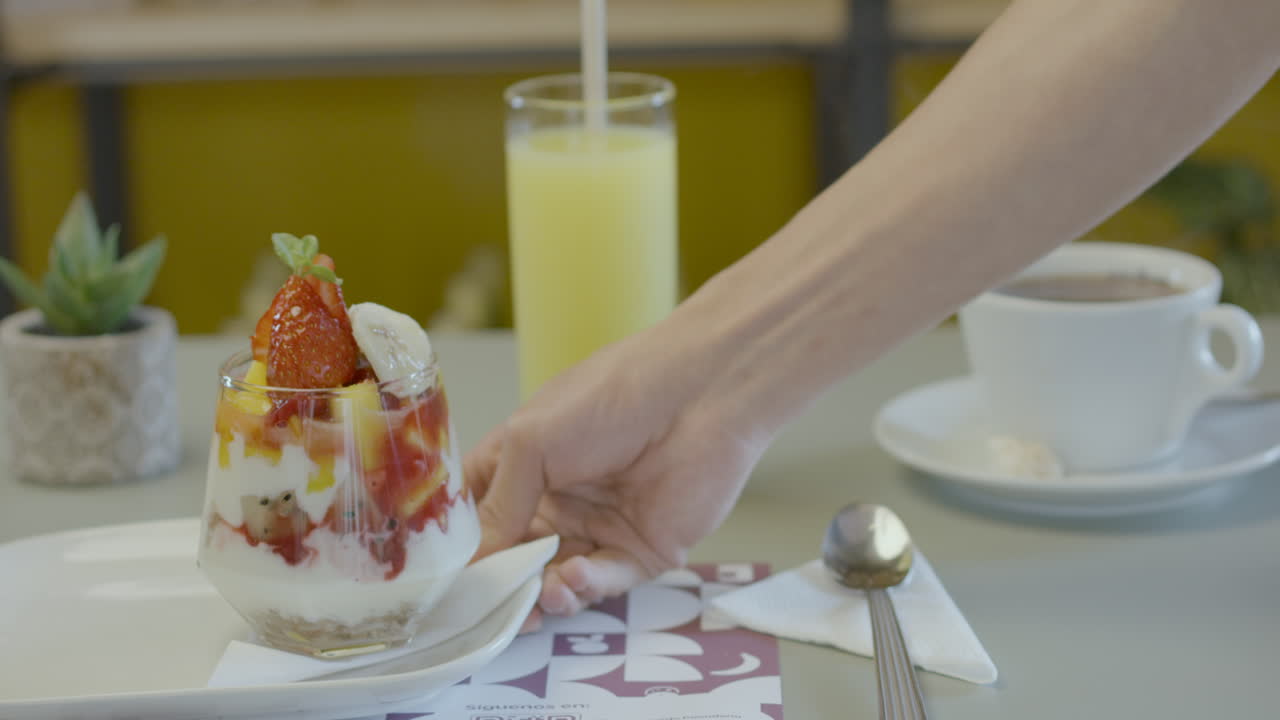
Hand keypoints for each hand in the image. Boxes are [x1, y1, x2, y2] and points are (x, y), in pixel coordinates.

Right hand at [464, 320, 768, 626]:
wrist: (700, 394)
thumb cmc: (609, 398)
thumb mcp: (533, 441)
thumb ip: (500, 504)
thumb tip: (471, 565)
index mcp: (522, 466)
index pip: (477, 516)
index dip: (459, 549)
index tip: (439, 584)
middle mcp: (557, 501)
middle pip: (515, 558)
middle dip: (502, 586)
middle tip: (490, 608)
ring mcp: (598, 528)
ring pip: (556, 579)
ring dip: (543, 592)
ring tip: (541, 593)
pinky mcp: (641, 551)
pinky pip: (604, 581)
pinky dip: (585, 585)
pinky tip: (574, 577)